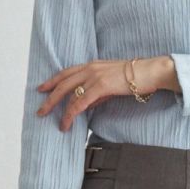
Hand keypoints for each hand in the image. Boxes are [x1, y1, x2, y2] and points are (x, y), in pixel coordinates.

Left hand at [36, 57, 168, 131]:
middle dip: (49, 96)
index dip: (53, 81)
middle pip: (62, 82)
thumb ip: (97, 93)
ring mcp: (94, 76)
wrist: (149, 72)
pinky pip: (80, 102)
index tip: (42, 88)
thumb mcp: (111, 83)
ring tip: (50, 120)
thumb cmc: (135, 78)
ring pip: (68, 92)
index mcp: (92, 65)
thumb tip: (85, 105)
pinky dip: (71, 113)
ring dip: (57, 108)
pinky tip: (66, 123)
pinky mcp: (100, 86)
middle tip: (40, 109)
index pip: (67, 73)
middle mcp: (90, 68)